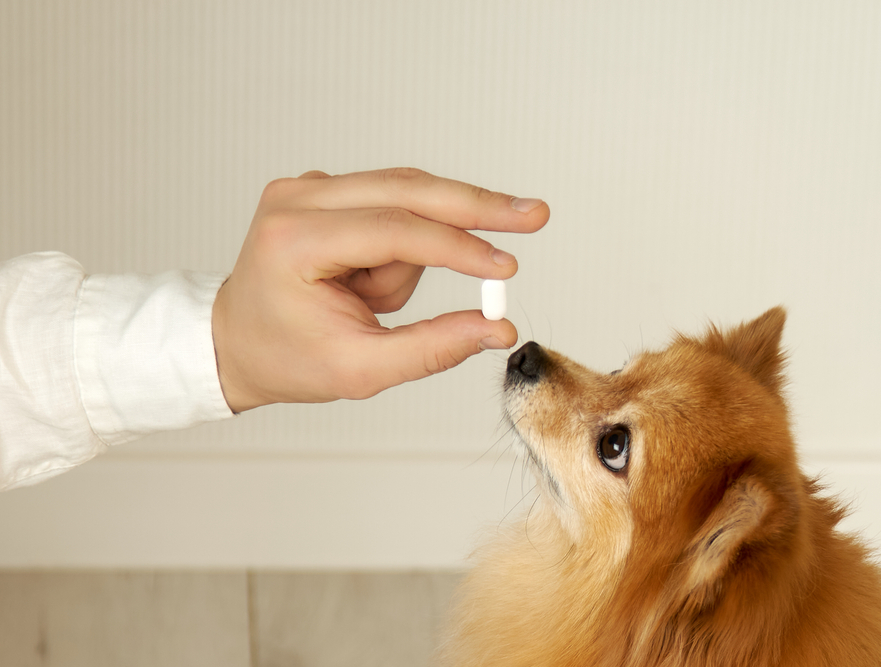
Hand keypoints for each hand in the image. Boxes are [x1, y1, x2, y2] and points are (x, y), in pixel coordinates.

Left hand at [211, 168, 548, 412]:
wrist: (236, 341)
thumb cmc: (287, 359)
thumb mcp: (359, 371)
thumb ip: (432, 349)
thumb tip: (498, 329)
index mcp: (293, 239)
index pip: (395, 230)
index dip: (459, 247)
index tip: (507, 267)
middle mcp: (298, 197)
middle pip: (409, 188)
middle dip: (475, 207)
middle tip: (534, 216)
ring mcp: (310, 186)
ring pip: (407, 202)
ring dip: (415, 257)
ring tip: (371, 304)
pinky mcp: (327, 189)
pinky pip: (394, 207)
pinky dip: (400, 248)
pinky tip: (366, 283)